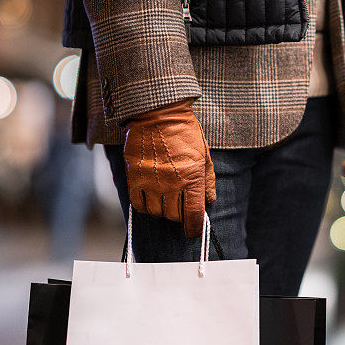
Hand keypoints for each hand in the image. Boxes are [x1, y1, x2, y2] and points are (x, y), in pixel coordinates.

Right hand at [123, 99, 215, 237]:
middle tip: (180, 208)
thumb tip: (209, 201)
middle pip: (174, 216)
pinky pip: (138, 203)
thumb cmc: (185, 132)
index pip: (193, 214)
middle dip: (179, 216)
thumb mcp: (204, 154)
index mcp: (193, 177)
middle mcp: (172, 183)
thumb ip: (207, 180)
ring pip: (156, 212)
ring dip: (162, 211)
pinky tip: (150, 199)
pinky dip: (145, 206)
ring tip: (165, 201)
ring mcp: (152, 181)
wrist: (158, 113)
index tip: (193, 231)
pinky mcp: (135, 177)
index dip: (194, 227)